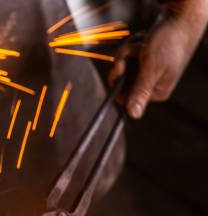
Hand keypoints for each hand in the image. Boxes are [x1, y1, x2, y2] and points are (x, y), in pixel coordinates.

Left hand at [110, 0, 207, 118]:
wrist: (181, 17)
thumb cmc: (169, 42)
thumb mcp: (151, 68)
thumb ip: (141, 91)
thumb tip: (133, 115)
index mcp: (156, 92)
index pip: (125, 96)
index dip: (118, 80)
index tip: (120, 65)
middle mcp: (153, 85)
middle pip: (123, 80)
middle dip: (126, 60)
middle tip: (137, 49)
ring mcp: (150, 72)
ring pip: (126, 66)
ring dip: (130, 50)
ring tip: (144, 42)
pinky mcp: (148, 60)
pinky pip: (131, 56)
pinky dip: (135, 45)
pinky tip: (146, 39)